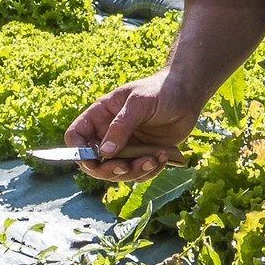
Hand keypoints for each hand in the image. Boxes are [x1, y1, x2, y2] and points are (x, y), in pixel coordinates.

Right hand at [65, 72, 195, 182]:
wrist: (188, 95)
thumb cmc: (161, 90)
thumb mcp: (140, 102)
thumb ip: (121, 125)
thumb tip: (104, 152)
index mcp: (100, 115)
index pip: (76, 137)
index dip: (78, 151)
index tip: (94, 160)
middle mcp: (108, 134)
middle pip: (94, 163)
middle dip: (110, 170)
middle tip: (127, 166)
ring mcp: (125, 147)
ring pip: (117, 173)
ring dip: (134, 172)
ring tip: (154, 158)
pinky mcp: (141, 156)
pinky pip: (137, 174)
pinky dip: (148, 171)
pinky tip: (163, 156)